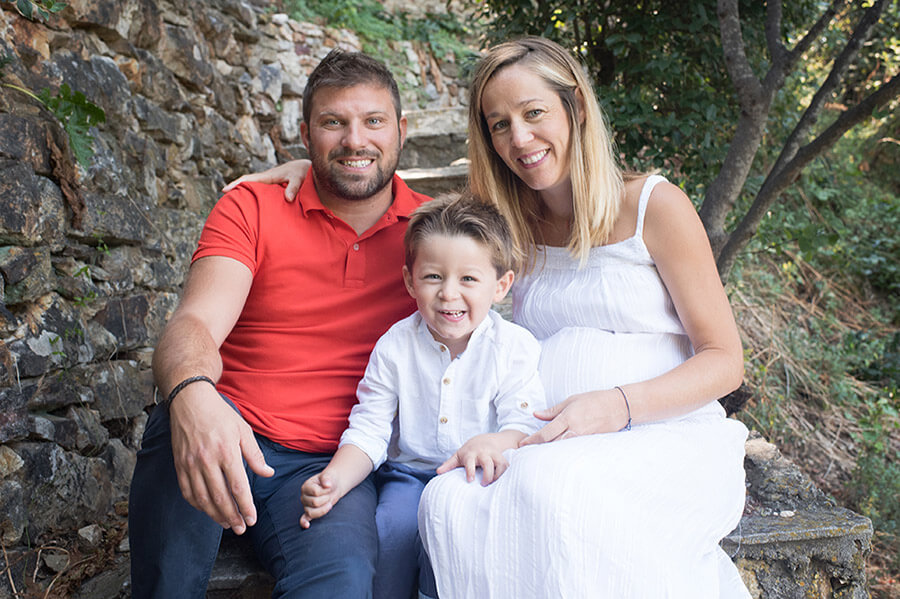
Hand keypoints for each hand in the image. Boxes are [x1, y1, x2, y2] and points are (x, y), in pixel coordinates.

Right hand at [169, 383, 273, 533]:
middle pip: (220, 497)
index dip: (245, 506)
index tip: (252, 519)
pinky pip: (187, 491)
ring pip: (202, 498)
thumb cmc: (220, 415)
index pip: (237, 486)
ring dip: (215, 515)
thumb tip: (268, 473)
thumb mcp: (243, 430)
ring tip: (228, 524)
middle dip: (232, 516)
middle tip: (242, 528)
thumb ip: (255, 455)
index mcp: (226, 451)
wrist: (189, 401)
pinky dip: (198, 505)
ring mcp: (190, 464)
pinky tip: (208, 510)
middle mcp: (206, 460)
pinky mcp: (179, 465)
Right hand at [222, 159, 311, 201]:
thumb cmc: (303, 172)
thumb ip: (293, 187)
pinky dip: (254, 200)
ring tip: (234, 210)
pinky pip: (261, 195)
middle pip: (247, 186)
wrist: (309, 169)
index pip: (248, 179)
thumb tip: (288, 199)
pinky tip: (252, 211)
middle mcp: (266, 180)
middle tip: (223, 205)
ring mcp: (269, 185)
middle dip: (235, 193)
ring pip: (253, 191)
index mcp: (268, 176)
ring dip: (244, 197)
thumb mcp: (299, 178)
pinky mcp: (274, 190)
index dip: (236, 184)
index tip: (224, 190)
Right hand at [300, 472, 341, 527]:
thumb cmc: (329, 480)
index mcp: (306, 486)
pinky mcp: (309, 512)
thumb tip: (327, 484)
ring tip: (329, 504)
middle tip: (330, 495)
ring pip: (312, 512)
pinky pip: (305, 519)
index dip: (325, 491)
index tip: (329, 487)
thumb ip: (326, 478)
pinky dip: (304, 522)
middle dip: (326, 499)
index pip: (316, 492)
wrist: (332, 486)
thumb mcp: (329, 475)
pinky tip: (306, 526)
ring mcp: (306, 505)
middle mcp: (304, 497)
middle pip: (315, 503)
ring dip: (323, 510)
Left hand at [437, 431, 523, 484]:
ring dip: (499, 474)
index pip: (470, 462)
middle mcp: (483, 453)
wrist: (485, 440)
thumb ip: (448, 464)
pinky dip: (506, 473)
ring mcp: (494, 454)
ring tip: (494, 484)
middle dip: (488, 475)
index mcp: (471, 453)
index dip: (470, 471)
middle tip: (484, 485)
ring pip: (500, 463)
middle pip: (488, 463)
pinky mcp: (502, 457)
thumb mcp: (458, 455)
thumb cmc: (469, 451)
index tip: (470, 481)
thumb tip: (438, 472)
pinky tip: (502, 481)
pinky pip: (507, 465)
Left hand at [519, 389, 629, 445]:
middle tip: (525, 453)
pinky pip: (573, 449)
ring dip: (550, 452)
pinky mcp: (590, 442)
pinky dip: (563, 451)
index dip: (532, 440)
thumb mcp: (572, 400)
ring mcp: (583, 438)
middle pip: (552, 444)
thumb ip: (553, 410)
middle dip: (538, 449)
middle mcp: (574, 430)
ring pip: (562, 448)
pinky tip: (556, 454)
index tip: (522, 444)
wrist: (619, 406)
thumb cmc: (595, 400)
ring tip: (537, 455)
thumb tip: (536, 414)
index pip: (545, 433)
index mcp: (567, 418)